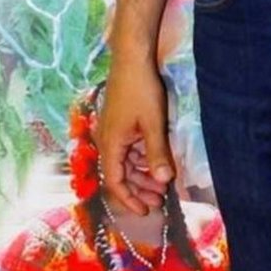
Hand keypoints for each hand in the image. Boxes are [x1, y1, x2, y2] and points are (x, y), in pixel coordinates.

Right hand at [98, 56, 174, 215]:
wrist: (132, 59)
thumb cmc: (141, 91)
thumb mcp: (153, 124)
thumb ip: (157, 154)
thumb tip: (163, 181)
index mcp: (110, 145)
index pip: (115, 182)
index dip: (129, 199)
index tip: (146, 211)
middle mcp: (107, 141)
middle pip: (120, 175)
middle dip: (139, 190)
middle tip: (161, 199)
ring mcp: (113, 132)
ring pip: (125, 163)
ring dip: (142, 175)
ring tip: (162, 183)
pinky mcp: (120, 124)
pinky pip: (128, 149)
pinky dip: (141, 159)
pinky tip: (156, 161)